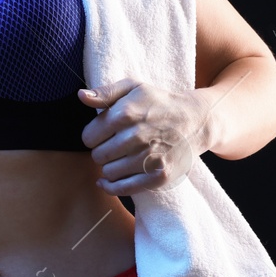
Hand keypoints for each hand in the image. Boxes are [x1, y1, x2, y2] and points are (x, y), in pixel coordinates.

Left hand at [78, 77, 207, 194]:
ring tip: (121, 156)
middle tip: (115, 145)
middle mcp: (137, 137)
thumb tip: (81, 95)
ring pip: (108, 173)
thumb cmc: (158, 103)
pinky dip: (112, 186)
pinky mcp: (160, 176)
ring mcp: (150, 159)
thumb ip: (105, 92)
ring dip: (110, 166)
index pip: (88, 137)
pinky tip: (108, 180)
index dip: (93, 136)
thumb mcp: (133, 87)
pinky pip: (123, 189)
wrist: (195, 121)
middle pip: (98, 156)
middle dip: (102, 151)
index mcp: (126, 113)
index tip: (104, 134)